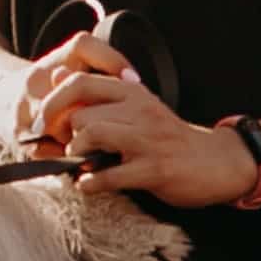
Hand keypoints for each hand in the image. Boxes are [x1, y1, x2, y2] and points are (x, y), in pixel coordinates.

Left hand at [17, 30, 252, 209]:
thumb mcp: (137, 107)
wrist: (215, 162)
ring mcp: (147, 139)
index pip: (79, 82)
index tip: (45, 124)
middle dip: (64, 136)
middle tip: (64, 150)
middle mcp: (139, 110)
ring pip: (92, 137)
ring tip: (80, 165)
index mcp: (133, 91)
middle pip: (79, 114)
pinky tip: (89, 185)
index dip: (53, 103)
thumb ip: (99, 95)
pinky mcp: (154, 169)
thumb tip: (56, 76)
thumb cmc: (169, 138)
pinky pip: (110, 175)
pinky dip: (91, 184)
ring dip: (77, 156)